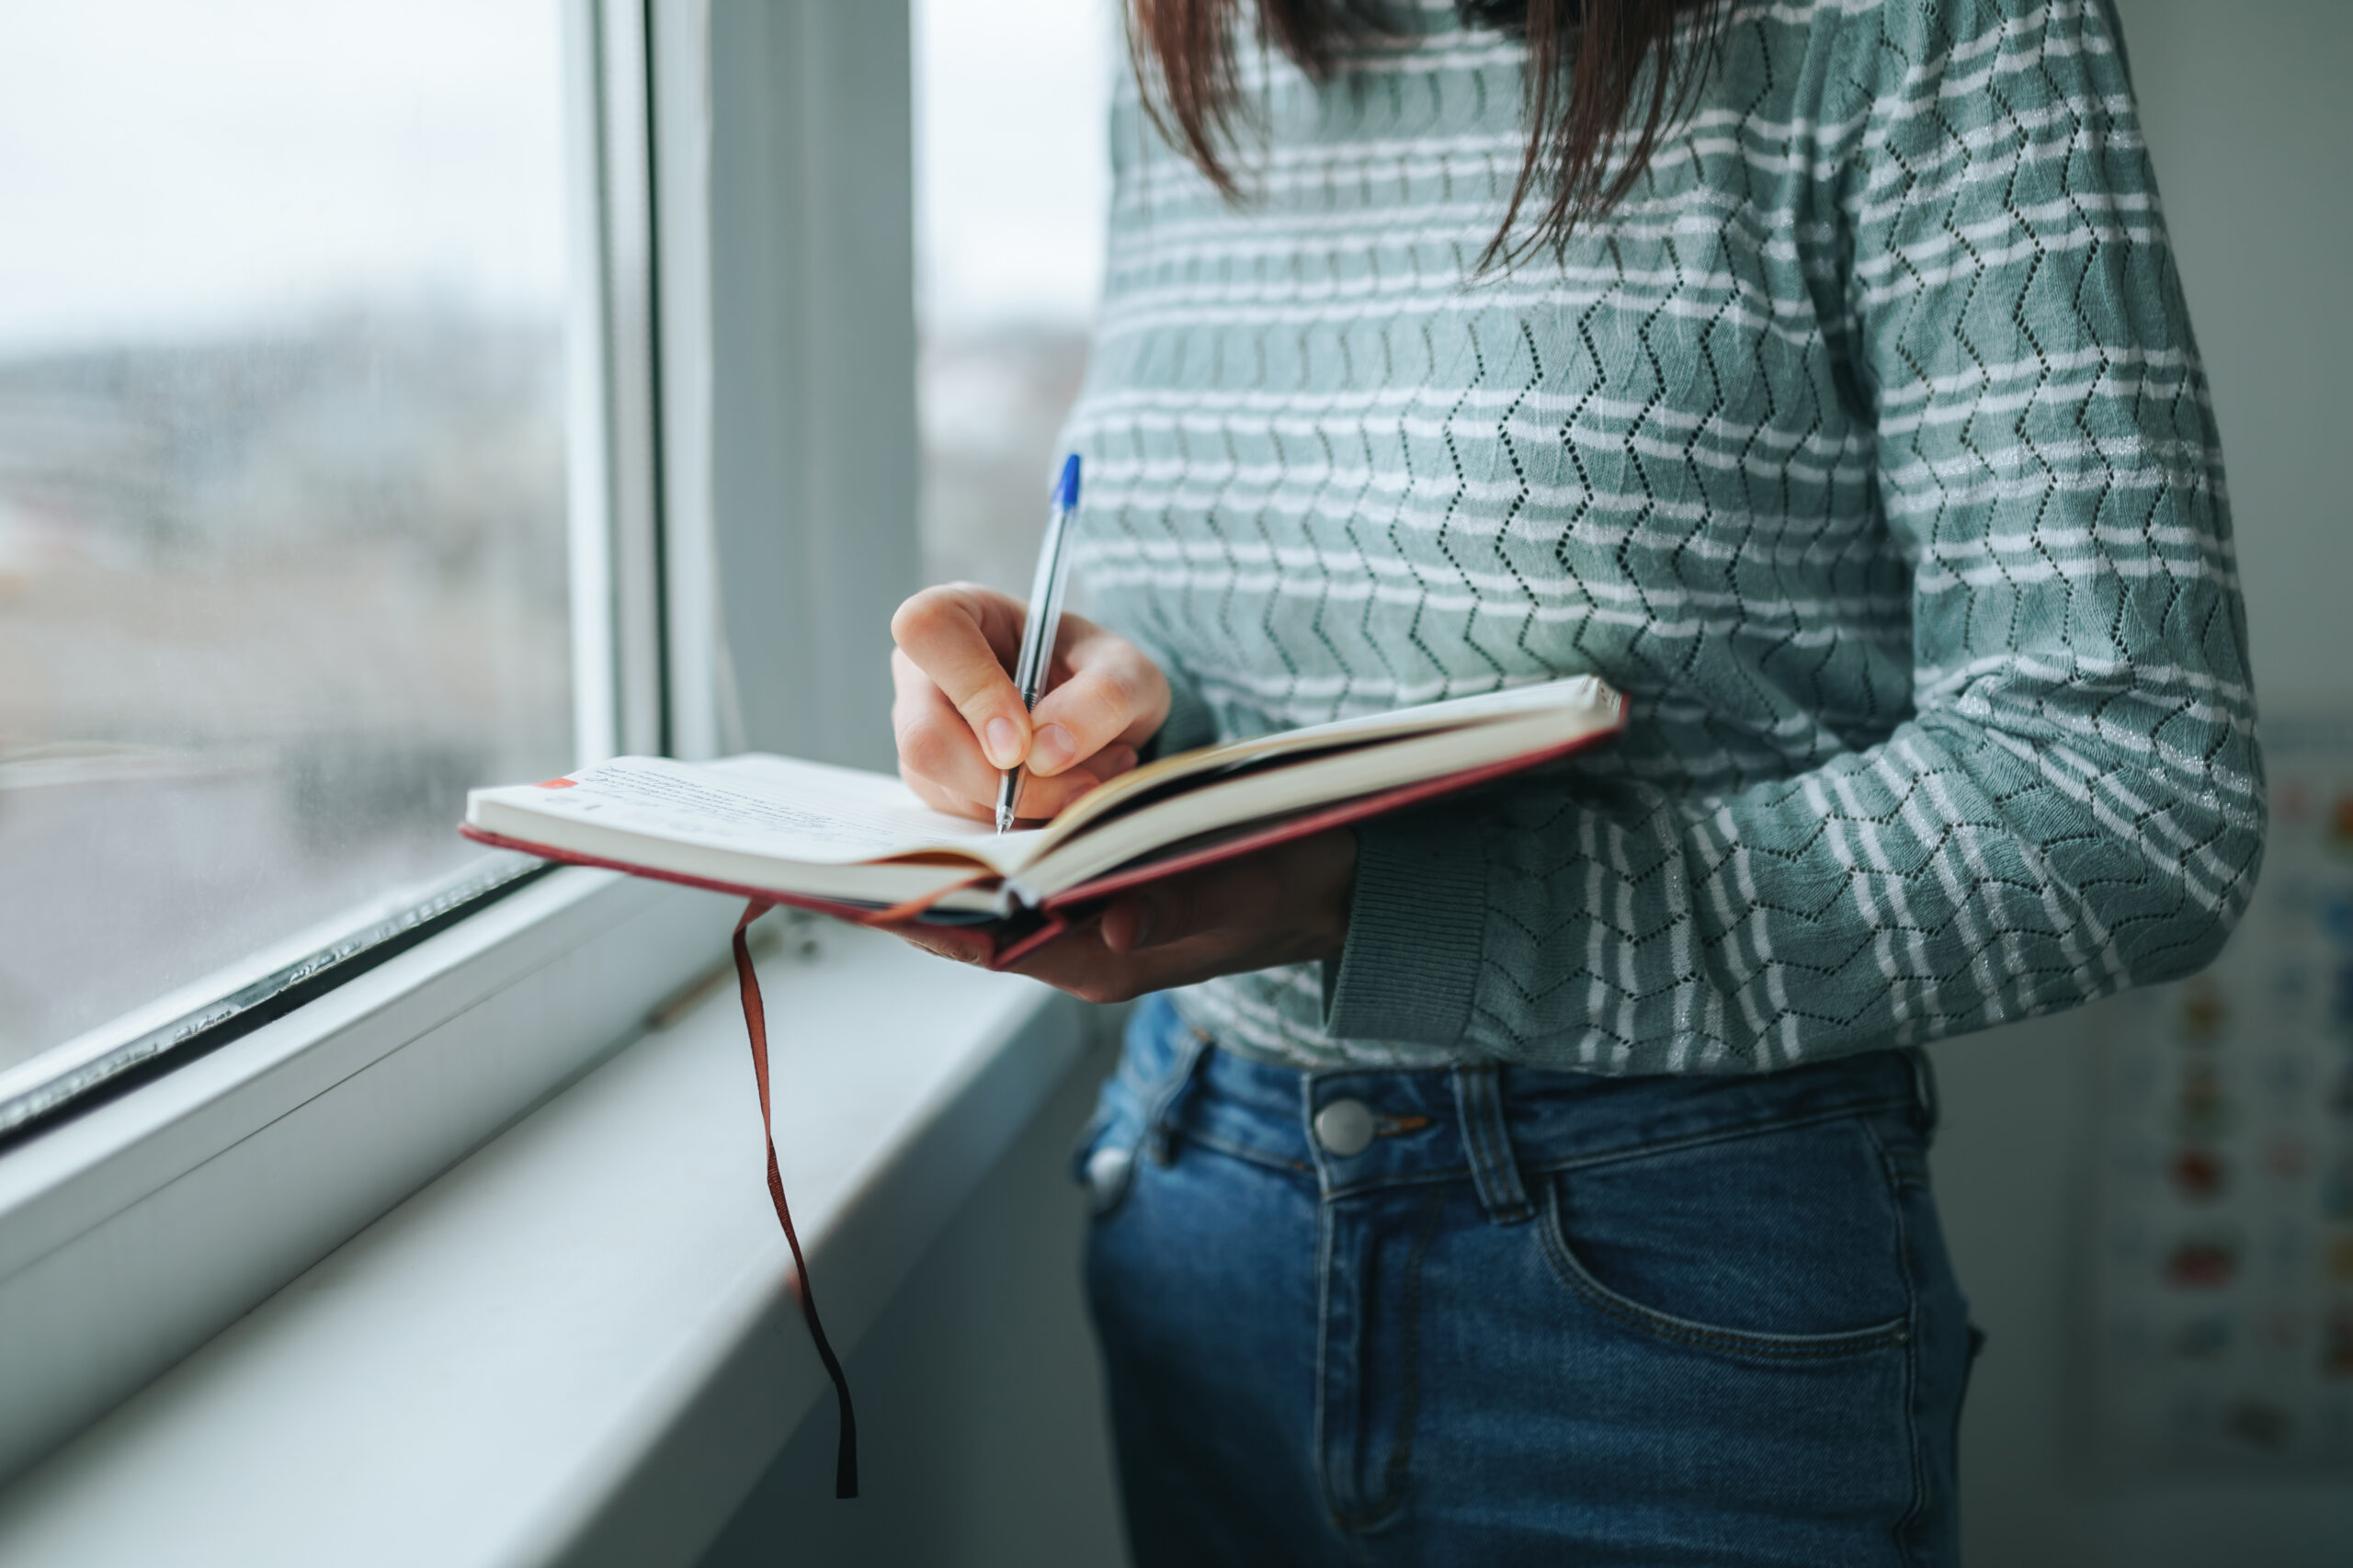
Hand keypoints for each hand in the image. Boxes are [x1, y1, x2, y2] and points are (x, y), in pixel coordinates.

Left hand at [887, 828, 1356, 1003]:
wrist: (1338, 881)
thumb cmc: (1296, 879)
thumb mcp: (1248, 885)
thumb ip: (1181, 909)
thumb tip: (1113, 928)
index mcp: (1107, 965)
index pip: (990, 949)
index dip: (932, 914)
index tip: (884, 874)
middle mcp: (1083, 955)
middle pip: (976, 926)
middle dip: (934, 877)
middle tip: (886, 829)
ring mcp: (1085, 932)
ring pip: (990, 900)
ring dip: (959, 852)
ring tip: (913, 805)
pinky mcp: (1093, 902)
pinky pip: (1017, 880)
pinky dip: (993, 842)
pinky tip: (971, 793)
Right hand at [890, 582, 1170, 821]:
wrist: (1101, 716)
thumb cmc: (1102, 673)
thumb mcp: (1127, 671)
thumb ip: (1101, 697)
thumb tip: (1045, 753)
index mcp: (959, 612)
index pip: (928, 631)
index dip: (973, 690)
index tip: (1023, 741)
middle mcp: (924, 673)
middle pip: (923, 736)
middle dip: (1004, 779)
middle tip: (1079, 784)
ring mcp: (921, 731)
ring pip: (946, 787)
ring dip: (1031, 800)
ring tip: (1092, 774)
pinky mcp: (935, 783)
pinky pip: (965, 818)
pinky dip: (1027, 816)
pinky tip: (1066, 790)